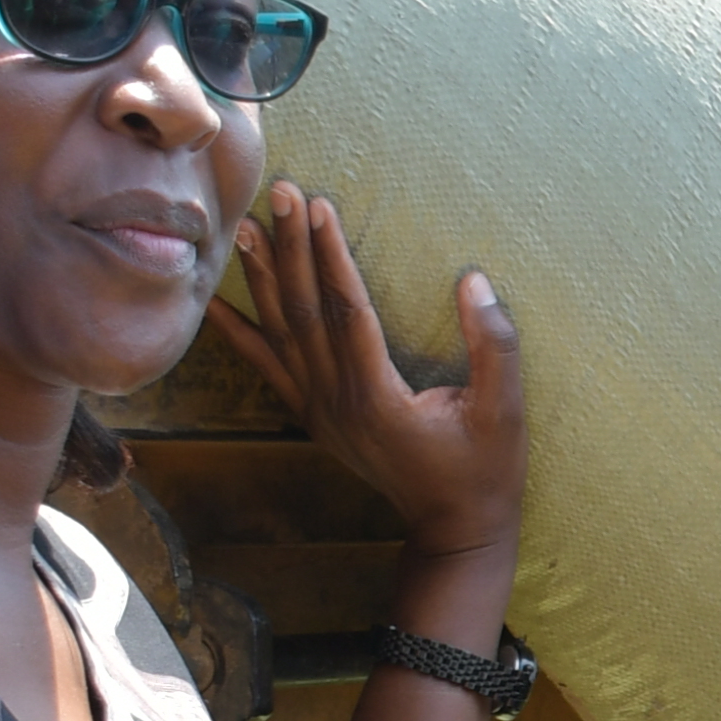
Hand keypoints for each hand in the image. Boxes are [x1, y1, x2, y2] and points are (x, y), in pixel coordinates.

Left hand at [207, 187, 527, 564]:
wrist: (455, 530)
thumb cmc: (486, 471)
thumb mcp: (506, 412)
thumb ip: (493, 346)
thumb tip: (474, 281)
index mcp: (379, 396)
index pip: (347, 310)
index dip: (331, 255)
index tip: (317, 205)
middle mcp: (338, 402)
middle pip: (304, 312)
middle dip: (290, 247)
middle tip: (277, 191)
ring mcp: (321, 411)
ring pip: (281, 334)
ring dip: (262, 277)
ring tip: (244, 226)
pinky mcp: (316, 417)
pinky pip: (269, 369)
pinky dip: (239, 334)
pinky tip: (214, 303)